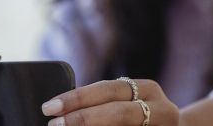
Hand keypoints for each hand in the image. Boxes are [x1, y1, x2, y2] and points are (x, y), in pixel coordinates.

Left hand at [41, 79, 179, 125]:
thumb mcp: (127, 102)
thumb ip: (102, 103)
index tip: (50, 107)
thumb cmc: (139, 117)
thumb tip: (59, 110)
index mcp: (148, 89)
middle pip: (117, 113)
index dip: (77, 98)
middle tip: (54, 125)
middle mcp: (162, 109)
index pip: (108, 90)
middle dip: (81, 119)